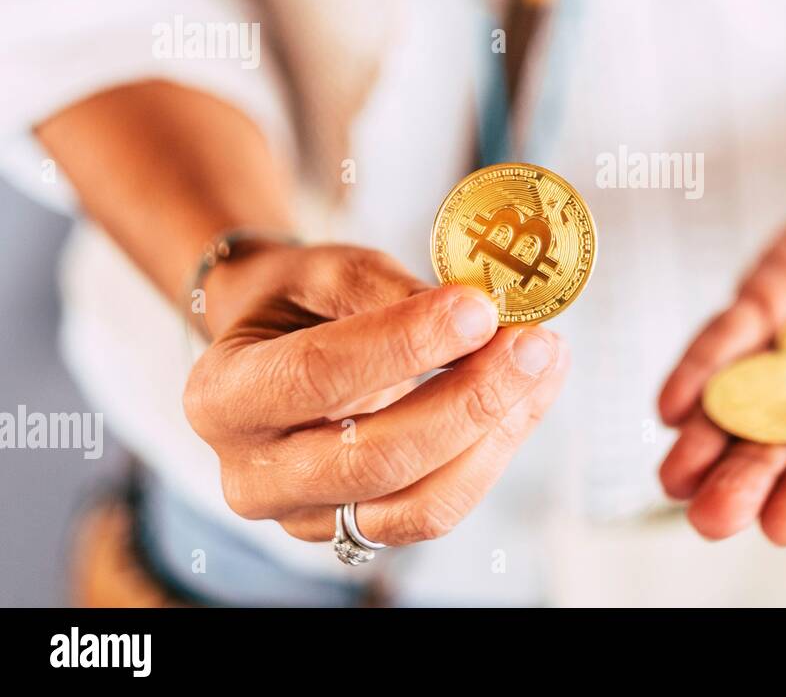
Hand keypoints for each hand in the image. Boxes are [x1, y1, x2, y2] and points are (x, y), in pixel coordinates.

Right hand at [184, 243, 568, 545]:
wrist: (275, 348)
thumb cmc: (297, 302)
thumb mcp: (322, 271)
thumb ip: (384, 289)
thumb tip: (473, 313)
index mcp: (222, 395)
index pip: (316, 376)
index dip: (403, 343)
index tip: (477, 308)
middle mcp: (251, 474)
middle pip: (374, 457)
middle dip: (469, 399)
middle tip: (534, 343)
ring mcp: (305, 517)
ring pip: (419, 504)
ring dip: (497, 434)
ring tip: (546, 363)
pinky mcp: (358, 532)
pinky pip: (437, 509)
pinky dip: (494, 454)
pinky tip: (531, 397)